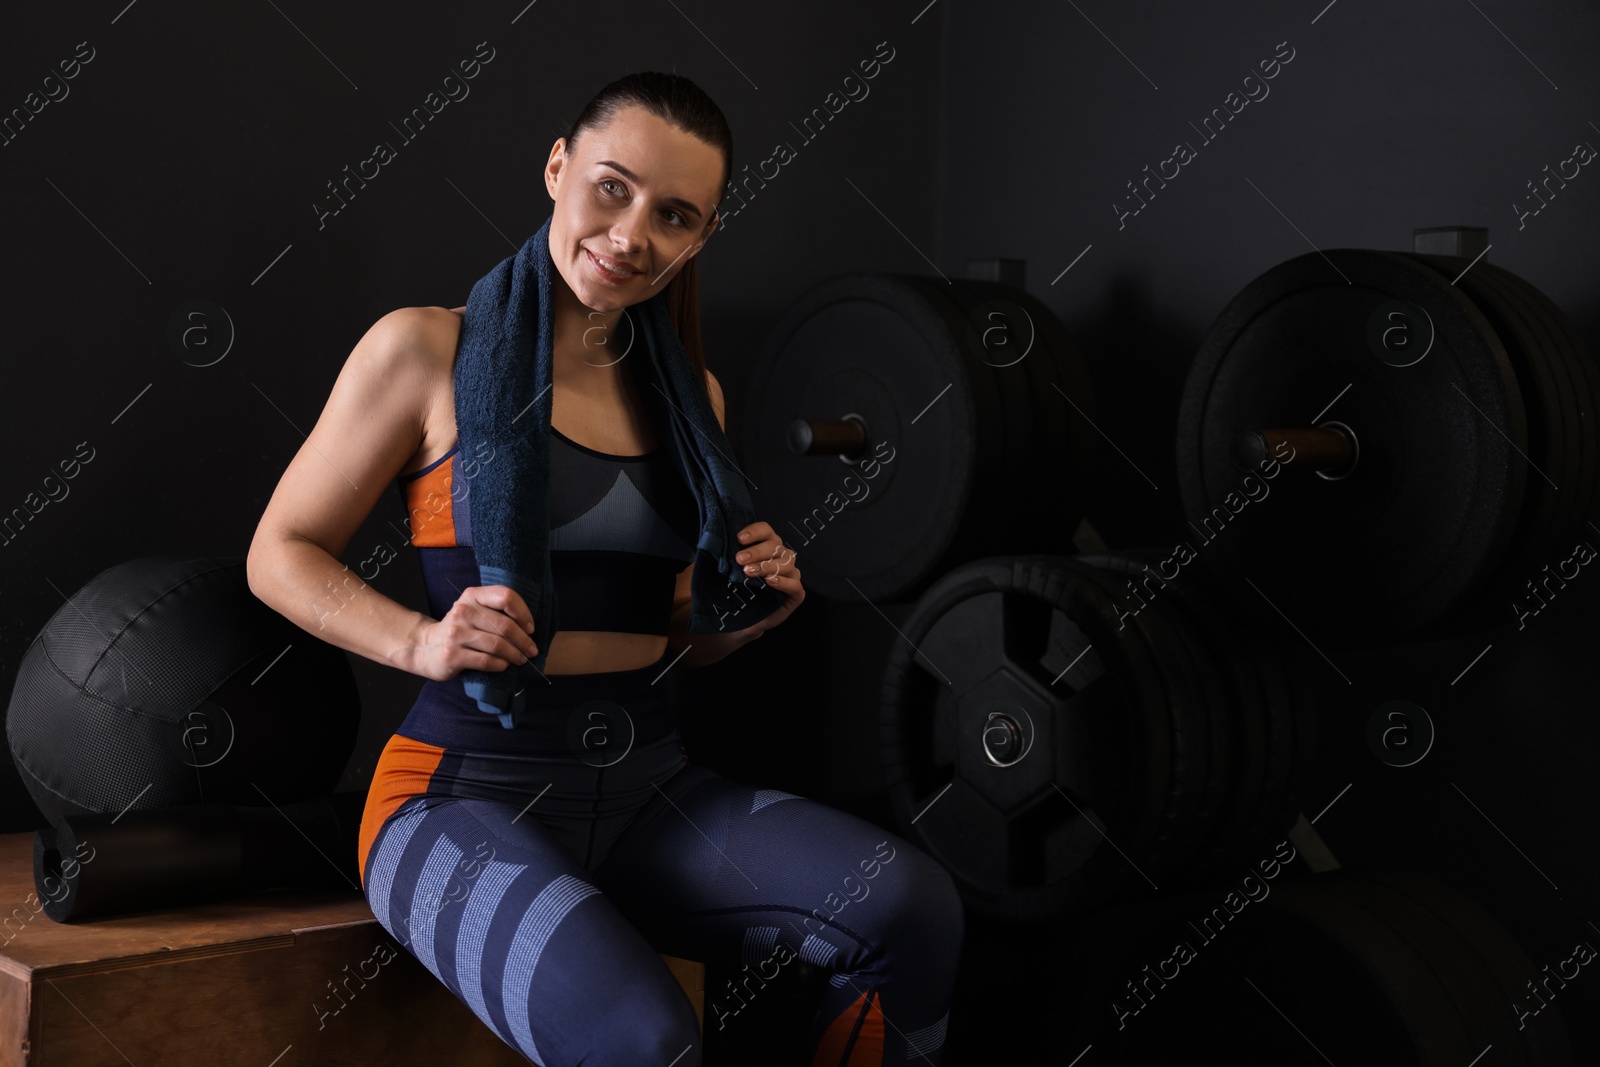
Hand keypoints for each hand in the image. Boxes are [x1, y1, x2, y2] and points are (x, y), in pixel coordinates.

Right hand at [409, 584, 539, 681]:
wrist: (425, 647)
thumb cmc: (459, 629)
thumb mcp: (473, 610)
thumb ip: (496, 610)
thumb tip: (529, 626)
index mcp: (472, 595)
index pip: (506, 596)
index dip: (524, 613)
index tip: (530, 628)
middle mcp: (463, 611)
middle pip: (505, 625)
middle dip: (524, 641)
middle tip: (531, 650)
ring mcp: (456, 633)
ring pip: (498, 645)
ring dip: (515, 655)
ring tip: (521, 659)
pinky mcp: (453, 654)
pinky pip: (486, 661)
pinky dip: (500, 665)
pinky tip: (504, 666)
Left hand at [733, 521, 803, 637]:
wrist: (739, 620)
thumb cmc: (736, 591)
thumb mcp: (727, 571)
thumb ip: (725, 556)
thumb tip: (715, 543)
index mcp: (768, 547)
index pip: (766, 531)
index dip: (754, 532)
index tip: (739, 539)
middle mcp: (782, 558)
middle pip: (776, 546)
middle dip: (757, 551)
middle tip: (739, 560)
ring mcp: (791, 576)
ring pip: (787, 564)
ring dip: (767, 566)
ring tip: (749, 572)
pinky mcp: (795, 595)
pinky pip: (795, 586)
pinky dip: (784, 582)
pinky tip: (770, 582)